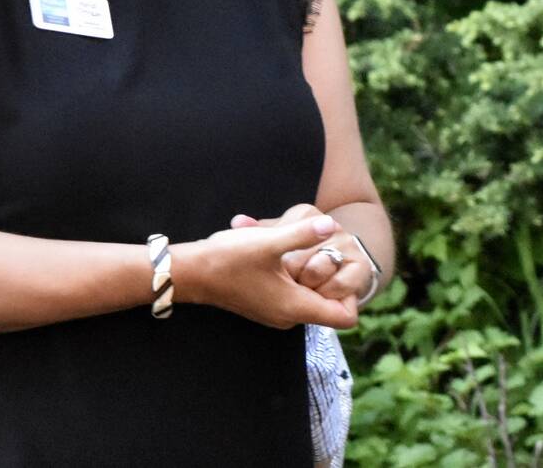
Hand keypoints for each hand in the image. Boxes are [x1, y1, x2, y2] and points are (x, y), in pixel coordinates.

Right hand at [177, 213, 358, 330]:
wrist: (190, 273)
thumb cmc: (228, 259)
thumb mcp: (268, 243)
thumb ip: (302, 234)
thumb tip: (330, 224)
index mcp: (295, 307)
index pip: (345, 317)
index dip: (352, 295)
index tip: (342, 268)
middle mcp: (289, 316)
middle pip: (331, 307)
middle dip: (334, 281)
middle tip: (327, 252)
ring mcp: (277, 312)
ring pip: (312, 299)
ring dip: (315, 277)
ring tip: (307, 251)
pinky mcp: (267, 304)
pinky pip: (296, 295)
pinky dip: (299, 278)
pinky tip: (287, 255)